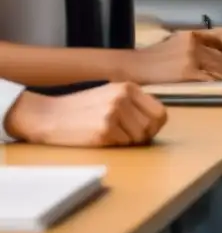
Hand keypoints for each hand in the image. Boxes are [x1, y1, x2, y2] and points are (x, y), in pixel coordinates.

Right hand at [4, 83, 166, 145]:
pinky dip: (115, 145)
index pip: (160, 112)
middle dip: (144, 136)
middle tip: (129, 137)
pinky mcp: (104, 130)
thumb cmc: (81, 108)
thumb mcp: (111, 94)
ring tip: (112, 134)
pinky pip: (123, 144)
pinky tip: (101, 137)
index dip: (155, 125)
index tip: (146, 130)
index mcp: (128, 87)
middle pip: (152, 126)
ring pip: (139, 137)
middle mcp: (123, 97)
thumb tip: (158, 120)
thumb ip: (133, 103)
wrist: (49, 115)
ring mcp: (114, 113)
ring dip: (128, 141)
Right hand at [123, 28, 221, 84]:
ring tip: (220, 79)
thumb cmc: (154, 57)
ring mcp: (191, 57)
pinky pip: (210, 78)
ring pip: (221, 67)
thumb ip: (195, 44)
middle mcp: (194, 43)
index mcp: (192, 34)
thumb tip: (215, 53)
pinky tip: (211, 84)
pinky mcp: (188, 72)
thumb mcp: (177, 42)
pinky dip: (215, 81)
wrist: (133, 66)